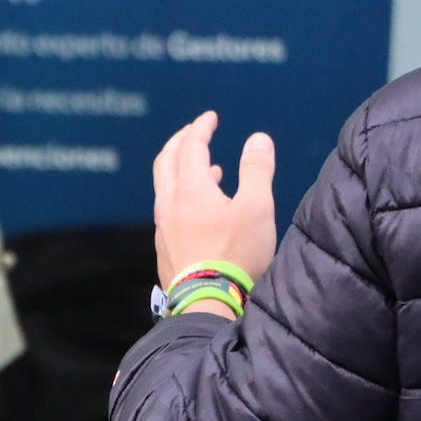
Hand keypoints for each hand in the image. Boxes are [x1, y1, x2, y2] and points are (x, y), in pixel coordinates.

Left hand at [153, 110, 276, 288]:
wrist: (208, 303)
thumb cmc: (236, 255)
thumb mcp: (256, 207)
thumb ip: (257, 169)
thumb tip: (257, 138)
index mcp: (190, 189)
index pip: (190, 147)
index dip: (200, 128)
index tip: (210, 118)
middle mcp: (169, 205)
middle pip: (165, 162)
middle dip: (180, 142)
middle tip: (195, 132)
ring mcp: (163, 228)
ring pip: (166, 188)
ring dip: (182, 170)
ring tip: (209, 168)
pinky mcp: (165, 248)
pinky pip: (168, 211)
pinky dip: (182, 196)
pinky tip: (201, 209)